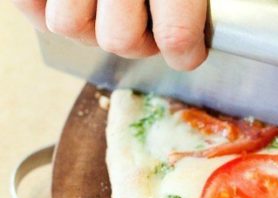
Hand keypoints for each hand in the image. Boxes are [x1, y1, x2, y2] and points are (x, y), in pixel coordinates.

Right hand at [11, 0, 208, 70]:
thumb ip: (186, 3)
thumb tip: (186, 43)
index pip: (176, 38)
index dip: (184, 52)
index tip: (186, 50)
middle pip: (119, 40)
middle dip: (134, 37)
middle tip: (140, 15)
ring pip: (69, 25)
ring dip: (86, 17)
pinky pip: (29, 6)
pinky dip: (41, 3)